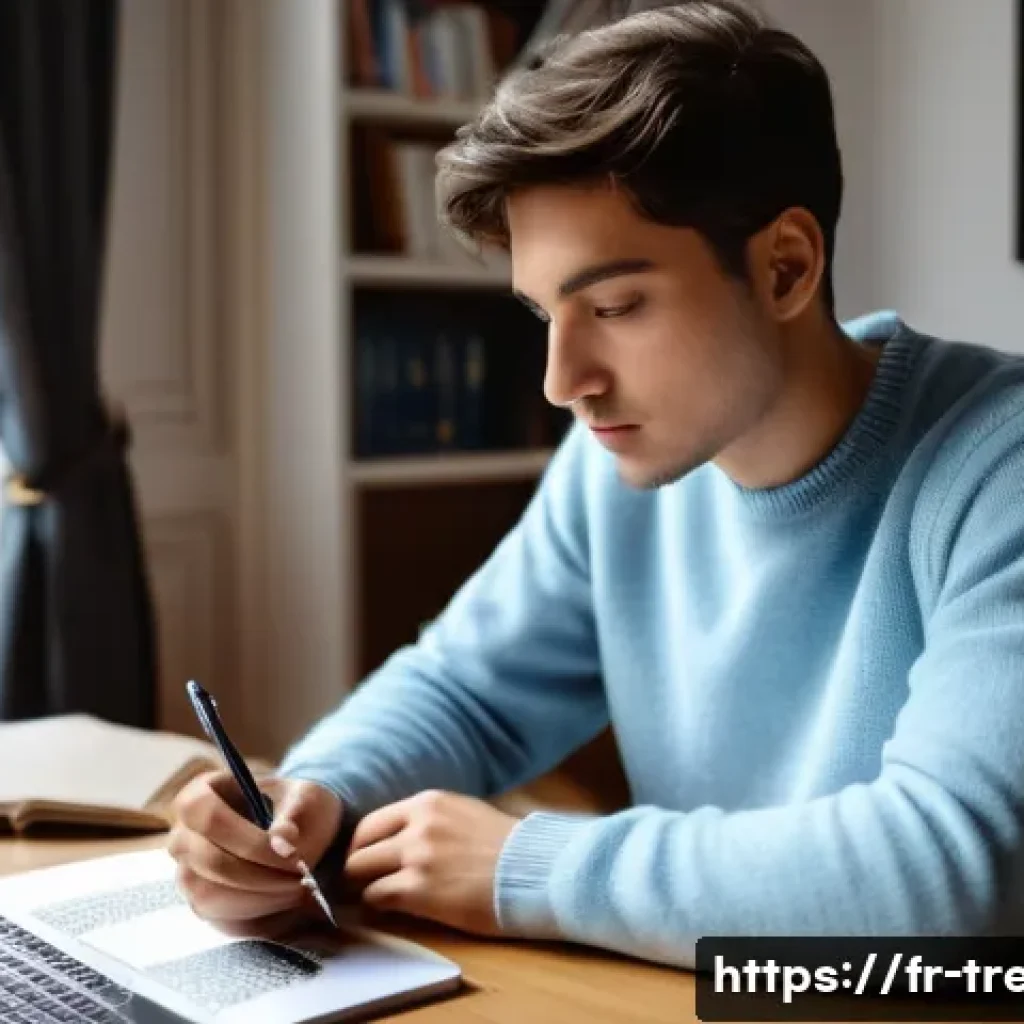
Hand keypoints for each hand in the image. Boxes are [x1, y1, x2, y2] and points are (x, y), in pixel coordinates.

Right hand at [168, 772, 342, 937]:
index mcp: (202, 793)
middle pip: (210, 862)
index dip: (248, 839)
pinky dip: (258, 914)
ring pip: (210, 897)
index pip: (206, 816)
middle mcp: (184, 834)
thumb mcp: (305, 798)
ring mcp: (188, 872)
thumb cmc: (296, 808)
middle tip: (303, 877)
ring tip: (299, 888)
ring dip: (260, 898)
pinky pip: (221, 919)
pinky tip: (286, 900)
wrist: (299, 834)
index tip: (290, 852)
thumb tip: (283, 838)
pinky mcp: (200, 903)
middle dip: (261, 875)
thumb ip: (295, 813)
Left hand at [343, 790, 518, 935]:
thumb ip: (429, 820)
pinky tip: (389, 911)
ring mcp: (416, 857)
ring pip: (359, 873)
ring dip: (363, 889)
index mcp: (428, 803)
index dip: (363, 846)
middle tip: (363, 885)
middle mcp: (417, 825)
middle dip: (357, 869)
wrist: (534, 870)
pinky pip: (376, 898)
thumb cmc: (506, 847)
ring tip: (374, 899)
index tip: (367, 862)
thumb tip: (400, 838)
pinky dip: (376, 906)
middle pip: (358, 848)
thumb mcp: (464, 814)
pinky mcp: (419, 890)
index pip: (371, 823)